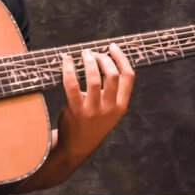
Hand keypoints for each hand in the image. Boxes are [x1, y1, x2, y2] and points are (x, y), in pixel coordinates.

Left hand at [57, 43, 134, 163]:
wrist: (77, 146)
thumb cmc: (92, 123)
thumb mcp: (110, 110)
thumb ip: (112, 91)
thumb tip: (106, 60)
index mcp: (121, 106)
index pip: (128, 76)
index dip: (121, 58)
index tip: (112, 48)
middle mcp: (110, 108)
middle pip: (112, 74)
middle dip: (103, 58)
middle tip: (93, 53)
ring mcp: (93, 110)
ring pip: (93, 78)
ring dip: (89, 61)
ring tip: (83, 54)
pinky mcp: (76, 110)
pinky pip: (72, 85)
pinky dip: (69, 69)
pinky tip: (66, 61)